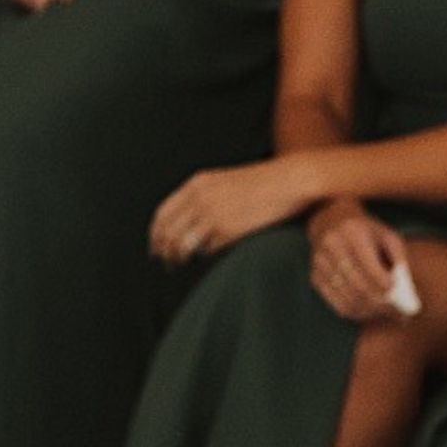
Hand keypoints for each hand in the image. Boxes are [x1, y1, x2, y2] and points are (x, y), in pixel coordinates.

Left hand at [149, 153, 310, 265]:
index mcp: (197, 184)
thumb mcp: (226, 180)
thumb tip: (189, 220)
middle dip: (163, 250)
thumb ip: (204, 196)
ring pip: (182, 244)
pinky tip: (206, 259)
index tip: (156, 246)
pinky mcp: (228, 230)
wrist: (290, 180)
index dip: (156, 233)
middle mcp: (200, 199)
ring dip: (178, 258)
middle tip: (165, 262)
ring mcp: (213, 214)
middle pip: (168, 232)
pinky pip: (206, 250)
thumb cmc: (264, 182)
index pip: (163, 213)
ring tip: (180, 265)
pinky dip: (203, 256)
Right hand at [310, 202, 421, 324]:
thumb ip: (399, 259)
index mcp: (353, 233)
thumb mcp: (388, 236)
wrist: (331, 221)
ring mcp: (320, 264)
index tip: (399, 294)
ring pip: (348, 299)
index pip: (369, 266)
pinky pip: (337, 305)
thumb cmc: (367, 231)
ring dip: (371, 312)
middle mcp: (333, 247)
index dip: (384, 284)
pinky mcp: (315, 278)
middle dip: (381, 304)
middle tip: (399, 313)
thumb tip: (406, 290)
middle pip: (359, 286)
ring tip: (388, 314)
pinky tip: (370, 312)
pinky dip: (357, 313)